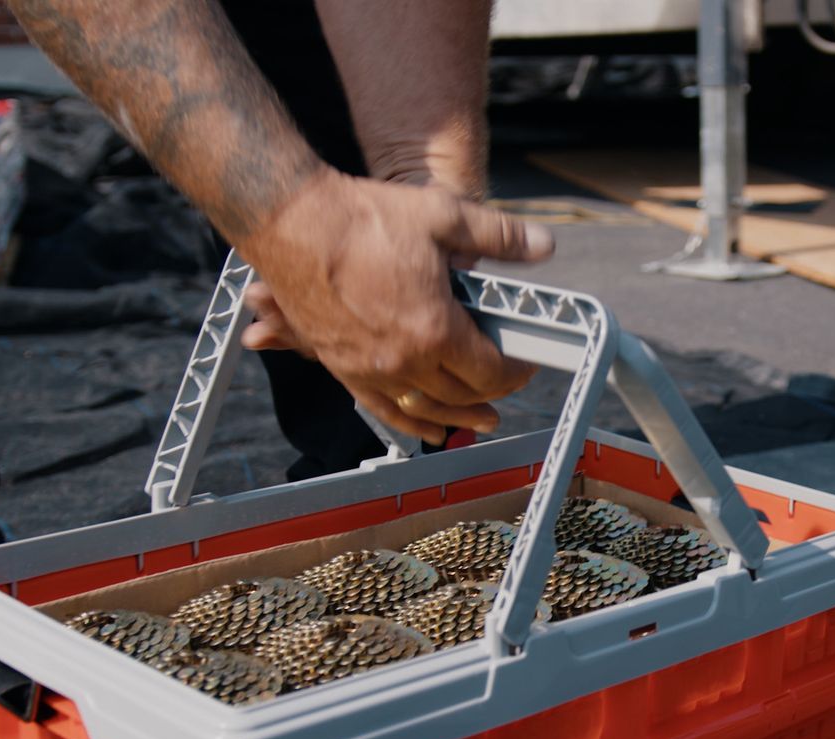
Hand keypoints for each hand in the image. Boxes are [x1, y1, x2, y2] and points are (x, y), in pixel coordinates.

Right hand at [236, 168, 553, 443]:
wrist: (290, 221)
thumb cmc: (361, 218)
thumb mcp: (443, 216)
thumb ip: (500, 237)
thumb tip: (544, 247)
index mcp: (435, 329)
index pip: (489, 371)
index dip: (514, 373)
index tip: (524, 364)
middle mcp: (403, 359)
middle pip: (459, 395)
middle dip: (490, 396)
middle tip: (508, 390)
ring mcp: (370, 368)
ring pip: (423, 410)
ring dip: (456, 418)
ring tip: (478, 422)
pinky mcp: (342, 366)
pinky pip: (382, 409)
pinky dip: (410, 423)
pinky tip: (425, 426)